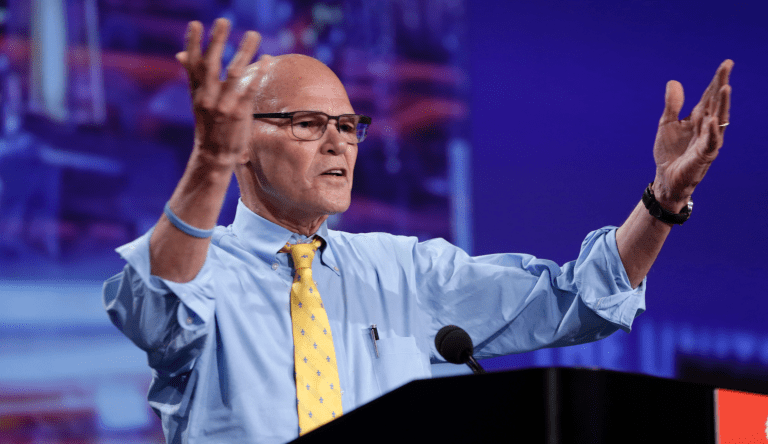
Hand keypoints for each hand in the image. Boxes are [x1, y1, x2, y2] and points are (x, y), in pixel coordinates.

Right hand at [176, 19, 261, 166]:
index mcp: (196, 92)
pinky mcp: (239, 113)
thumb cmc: (209, 126)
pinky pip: (250, 88)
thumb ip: (193, 76)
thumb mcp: (197, 101)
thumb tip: (181, 54)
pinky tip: (266, 59)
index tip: (195, 24)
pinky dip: (259, 72)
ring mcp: (223, 105)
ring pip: (234, 72)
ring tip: (253, 34)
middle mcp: (207, 97)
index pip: (193, 64)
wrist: (213, 156)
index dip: (193, 43)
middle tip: (224, 20)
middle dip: (217, 41)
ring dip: (245, 51)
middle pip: (211, 64)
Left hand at [652, 59, 732, 209]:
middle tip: (727, 68)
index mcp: (698, 118)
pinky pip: (711, 142)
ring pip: (719, 120)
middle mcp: (707, 127)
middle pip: (716, 103)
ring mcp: (708, 140)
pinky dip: (712, 131)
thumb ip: (672, 105)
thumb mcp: (667, 124)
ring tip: (725, 88)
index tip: (726, 64)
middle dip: (721, 85)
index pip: (710, 96)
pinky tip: (713, 120)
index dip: (717, 80)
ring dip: (722, 104)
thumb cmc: (669, 152)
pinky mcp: (704, 155)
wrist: (666, 178)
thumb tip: (674, 82)